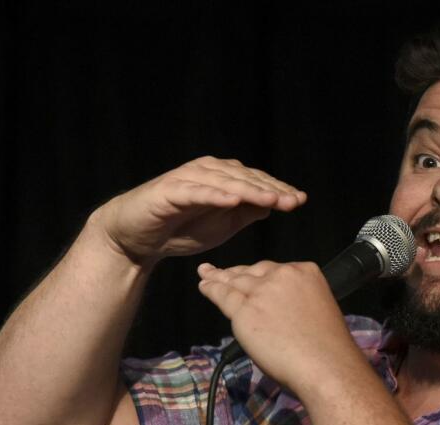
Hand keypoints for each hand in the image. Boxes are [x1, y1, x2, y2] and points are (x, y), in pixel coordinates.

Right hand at [88, 157, 306, 267]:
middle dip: (272, 189)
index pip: (256, 181)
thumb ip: (246, 212)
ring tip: (273, 199)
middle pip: (246, 178)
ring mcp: (189, 178)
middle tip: (295, 200)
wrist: (138, 239)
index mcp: (223, 178)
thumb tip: (274, 203)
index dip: (279, 190)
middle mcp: (208, 171)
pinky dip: (215, 194)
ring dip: (250, 190)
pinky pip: (197, 191)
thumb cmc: (181, 229)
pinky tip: (233, 200)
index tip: (301, 200)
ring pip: (225, 182)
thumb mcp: (223, 225)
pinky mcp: (170, 190)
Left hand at [196, 261, 367, 391]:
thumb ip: (295, 301)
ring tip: (206, 274)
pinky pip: (222, 296)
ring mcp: (262, 292)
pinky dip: (210, 289)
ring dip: (218, 278)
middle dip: (237, 273)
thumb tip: (275, 309)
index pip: (274, 270)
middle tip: (221, 271)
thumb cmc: (328, 349)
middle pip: (252, 272)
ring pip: (234, 282)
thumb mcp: (317, 309)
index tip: (248, 275)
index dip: (258, 274)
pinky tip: (204, 285)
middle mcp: (283, 275)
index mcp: (306, 272)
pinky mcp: (244, 310)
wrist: (326, 366)